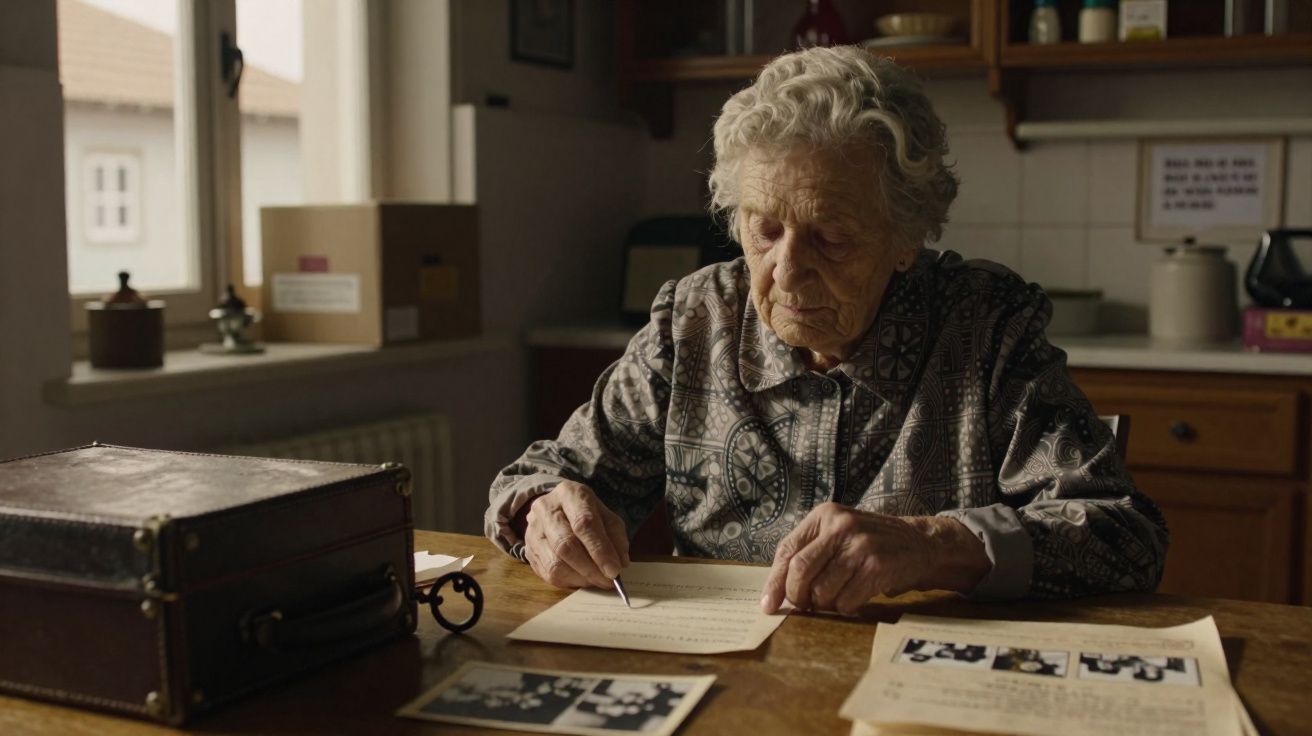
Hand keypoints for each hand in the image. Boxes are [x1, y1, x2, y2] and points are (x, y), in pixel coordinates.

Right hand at [523, 481, 630, 589]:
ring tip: (596, 580)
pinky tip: (582, 578)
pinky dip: (569, 581)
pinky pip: (548, 573)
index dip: (600, 550)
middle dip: (590, 568)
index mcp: (570, 494)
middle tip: (607, 581)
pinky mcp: (528, 549)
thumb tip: (619, 563)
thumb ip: (615, 537)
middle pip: (565, 545)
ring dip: (580, 578)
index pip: (584, 523)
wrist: (555, 509)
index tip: (614, 570)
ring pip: (555, 563)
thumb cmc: (586, 512)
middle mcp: (546, 509)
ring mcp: (532, 530)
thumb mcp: (605, 516)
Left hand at [760, 503, 988, 614]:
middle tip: (803, 606)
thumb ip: (809, 553)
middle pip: (800, 571)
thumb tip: (776, 592)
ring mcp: (861, 545)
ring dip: (824, 605)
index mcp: (825, 515)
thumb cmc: (870, 544)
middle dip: (797, 596)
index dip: (775, 581)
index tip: (768, 605)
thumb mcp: (838, 535)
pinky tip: (853, 600)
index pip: (787, 550)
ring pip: (822, 590)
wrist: (919, 543)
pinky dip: (845, 608)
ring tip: (833, 600)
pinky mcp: (878, 566)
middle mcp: (841, 525)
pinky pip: (846, 601)